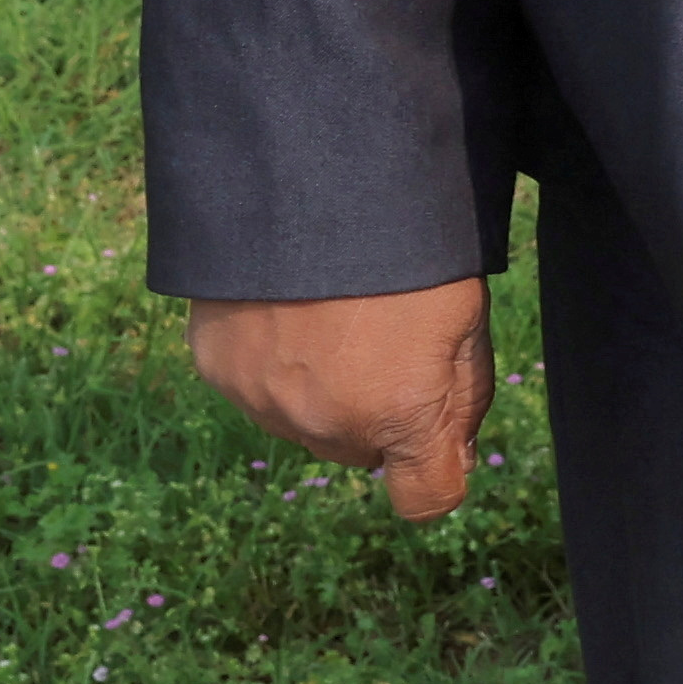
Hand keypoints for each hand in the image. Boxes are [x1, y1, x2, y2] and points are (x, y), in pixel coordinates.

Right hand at [187, 278, 497, 520]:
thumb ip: (461, 399)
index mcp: (400, 415)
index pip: (426, 498)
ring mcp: (262, 402)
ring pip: (305, 424)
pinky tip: (286, 312)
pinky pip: (255, 389)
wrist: (309, 184)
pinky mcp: (217, 370)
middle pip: (361, 452)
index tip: (437, 440)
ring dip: (322, 392)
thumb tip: (450, 455)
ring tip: (334, 319)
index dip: (438, 470)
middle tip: (385, 342)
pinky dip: (273, 364)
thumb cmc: (409, 247)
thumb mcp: (465, 317)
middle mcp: (325, 425)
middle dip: (379, 415)